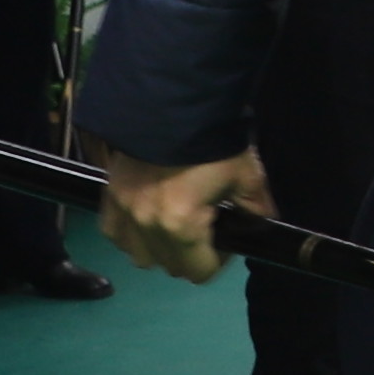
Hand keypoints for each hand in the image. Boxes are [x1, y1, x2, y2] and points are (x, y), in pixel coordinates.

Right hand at [99, 147, 264, 281]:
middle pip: (170, 267)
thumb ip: (257, 209)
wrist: (175, 102)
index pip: (199, 272)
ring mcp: (123, 211)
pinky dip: (131, 233)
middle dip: (191, 255)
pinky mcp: (109, 195)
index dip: (218, 261)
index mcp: (180, 225)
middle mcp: (146, 225)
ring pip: (139, 255)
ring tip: (175, 223)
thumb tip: (264, 226)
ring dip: (158, 248)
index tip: (225, 239)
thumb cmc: (214, 141)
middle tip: (205, 228)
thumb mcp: (246, 176)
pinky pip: (115, 233)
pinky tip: (148, 218)